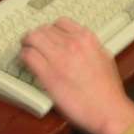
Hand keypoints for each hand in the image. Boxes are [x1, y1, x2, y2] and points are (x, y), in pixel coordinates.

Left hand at [20, 17, 133, 133]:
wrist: (108, 110)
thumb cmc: (108, 90)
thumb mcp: (105, 58)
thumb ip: (91, 48)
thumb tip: (83, 46)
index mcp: (86, 38)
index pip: (60, 22)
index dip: (51, 29)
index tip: (48, 35)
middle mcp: (71, 44)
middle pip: (44, 29)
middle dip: (37, 36)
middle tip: (32, 42)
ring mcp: (59, 57)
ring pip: (33, 38)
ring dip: (27, 43)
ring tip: (26, 49)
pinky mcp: (48, 74)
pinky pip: (28, 56)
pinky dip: (24, 56)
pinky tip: (25, 62)